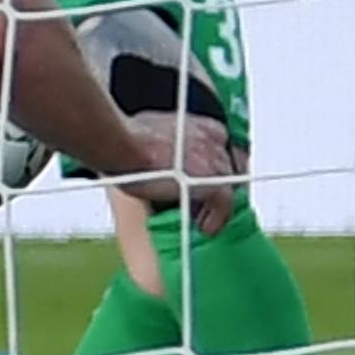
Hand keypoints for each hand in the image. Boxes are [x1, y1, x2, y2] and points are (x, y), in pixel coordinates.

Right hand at [108, 110, 240, 235]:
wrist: (124, 145)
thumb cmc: (129, 138)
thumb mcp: (156, 131)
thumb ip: (172, 141)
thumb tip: (163, 156)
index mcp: (203, 126)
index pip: (224, 148)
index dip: (216, 168)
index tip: (205, 180)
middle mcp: (215, 140)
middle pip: (231, 168)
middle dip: (219, 186)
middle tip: (204, 203)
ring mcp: (217, 161)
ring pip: (230, 187)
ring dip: (216, 205)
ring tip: (201, 219)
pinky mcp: (214, 182)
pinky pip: (226, 206)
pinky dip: (217, 219)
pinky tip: (205, 228)